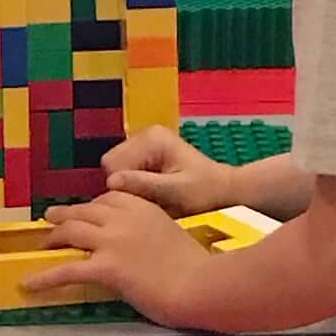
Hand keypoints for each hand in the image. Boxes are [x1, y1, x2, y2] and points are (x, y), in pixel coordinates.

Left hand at [42, 189, 210, 323]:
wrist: (201, 285)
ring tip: (42, 244)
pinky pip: (66, 270)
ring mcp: (113, 241)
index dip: (90, 207)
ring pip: (71, 232)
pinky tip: (29, 284)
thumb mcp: (173, 236)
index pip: (108, 199)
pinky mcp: (106, 267)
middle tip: (51, 220)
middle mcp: (124, 218)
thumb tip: (140, 246)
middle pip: (84, 211)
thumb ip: (152, 233)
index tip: (84, 214)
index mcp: (143, 207)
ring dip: (53, 238)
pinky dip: (44, 277)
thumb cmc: (196, 268)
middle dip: (65, 216)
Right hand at [94, 125, 234, 217]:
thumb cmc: (205, 193)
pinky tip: (155, 193)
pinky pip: (125, 172)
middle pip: (111, 165)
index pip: (112, 164)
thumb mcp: (176, 192)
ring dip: (131, 187)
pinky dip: (135, 185)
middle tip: (151, 200)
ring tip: (155, 197)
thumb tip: (111, 182)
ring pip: (116, 170)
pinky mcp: (147, 154)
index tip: (144, 201)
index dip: (123, 187)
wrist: (224, 190)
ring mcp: (145, 143)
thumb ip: (144, 184)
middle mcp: (145, 134)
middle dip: (126, 186)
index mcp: (152, 138)